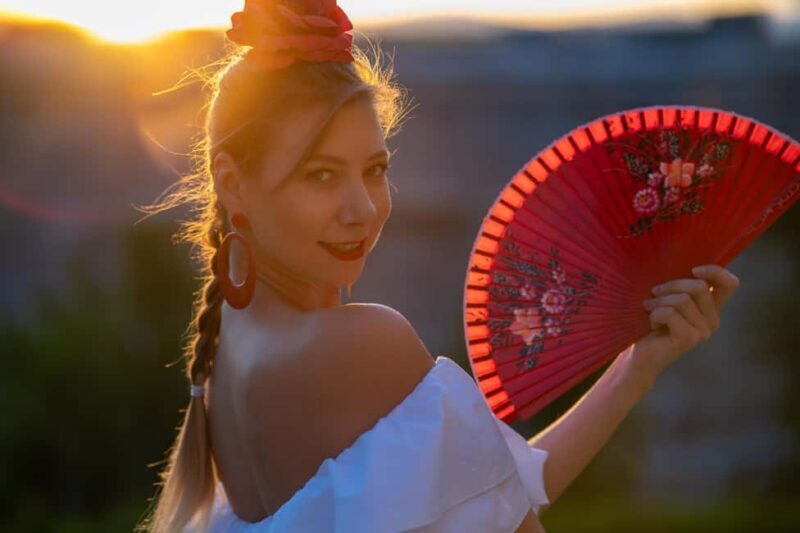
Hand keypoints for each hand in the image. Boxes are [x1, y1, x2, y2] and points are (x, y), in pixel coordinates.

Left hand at [631, 264, 740, 379]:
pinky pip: (670, 313)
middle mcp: (712, 320)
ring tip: (648, 310)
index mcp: (710, 308)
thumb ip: (680, 286)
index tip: (693, 269)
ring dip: (658, 302)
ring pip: (682, 300)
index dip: (715, 271)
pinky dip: (654, 314)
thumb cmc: (650, 323)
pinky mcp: (689, 338)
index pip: (730, 284)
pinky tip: (651, 325)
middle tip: (652, 294)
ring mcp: (703, 332)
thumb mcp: (667, 299)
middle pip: (698, 287)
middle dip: (670, 286)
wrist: (639, 356)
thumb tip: (683, 265)